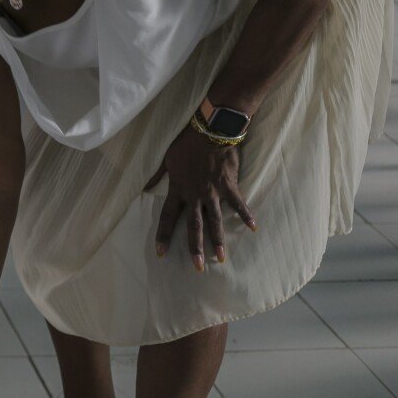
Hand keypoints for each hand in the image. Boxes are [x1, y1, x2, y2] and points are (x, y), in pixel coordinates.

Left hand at [144, 126, 257, 271]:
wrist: (210, 131)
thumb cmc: (186, 144)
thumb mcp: (166, 159)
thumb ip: (157, 176)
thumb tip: (144, 187)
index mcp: (177, 189)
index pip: (167, 217)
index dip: (163, 235)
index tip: (161, 253)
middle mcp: (194, 195)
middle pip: (193, 226)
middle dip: (194, 248)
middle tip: (197, 267)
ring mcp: (212, 192)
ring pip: (215, 221)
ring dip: (218, 240)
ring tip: (222, 258)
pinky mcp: (229, 185)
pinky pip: (238, 204)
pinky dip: (246, 215)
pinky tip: (253, 228)